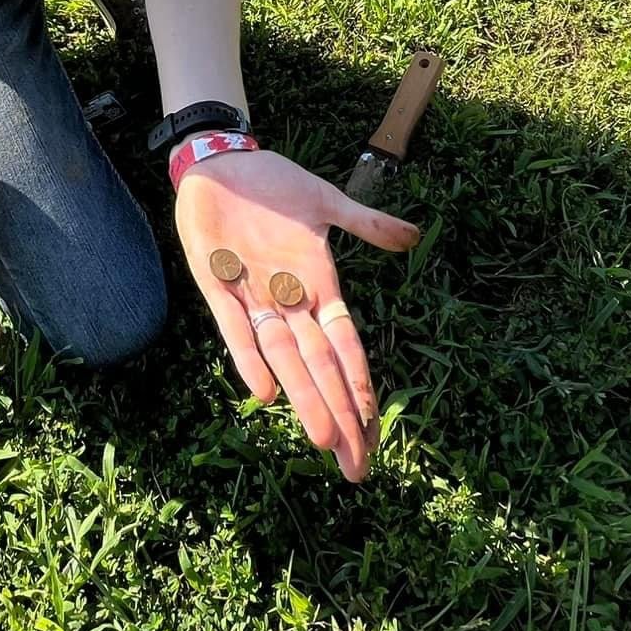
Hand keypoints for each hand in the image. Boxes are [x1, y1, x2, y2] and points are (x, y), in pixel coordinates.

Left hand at [174, 146, 421, 482]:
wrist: (221, 162)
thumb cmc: (274, 185)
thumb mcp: (326, 201)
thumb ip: (366, 224)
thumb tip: (413, 237)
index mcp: (319, 285)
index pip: (346, 350)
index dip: (360, 389)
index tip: (375, 433)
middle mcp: (290, 301)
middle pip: (319, 368)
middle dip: (338, 416)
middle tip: (356, 469)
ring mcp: (254, 296)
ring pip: (284, 359)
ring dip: (303, 398)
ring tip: (323, 441)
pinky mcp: (217, 285)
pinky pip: (235, 329)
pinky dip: (249, 358)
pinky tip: (264, 392)